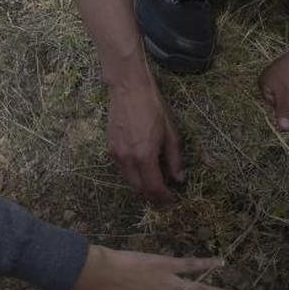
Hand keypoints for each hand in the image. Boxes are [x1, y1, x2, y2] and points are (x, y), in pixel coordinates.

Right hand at [107, 80, 183, 203]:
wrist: (129, 90)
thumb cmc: (153, 108)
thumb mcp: (171, 134)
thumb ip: (175, 159)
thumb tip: (179, 179)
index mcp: (144, 155)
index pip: (154, 187)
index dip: (164, 197)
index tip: (172, 200)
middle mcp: (127, 158)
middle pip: (139, 188)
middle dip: (153, 196)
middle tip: (164, 197)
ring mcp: (116, 154)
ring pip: (129, 180)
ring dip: (142, 186)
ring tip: (155, 184)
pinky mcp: (109, 148)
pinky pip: (122, 169)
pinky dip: (133, 174)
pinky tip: (143, 168)